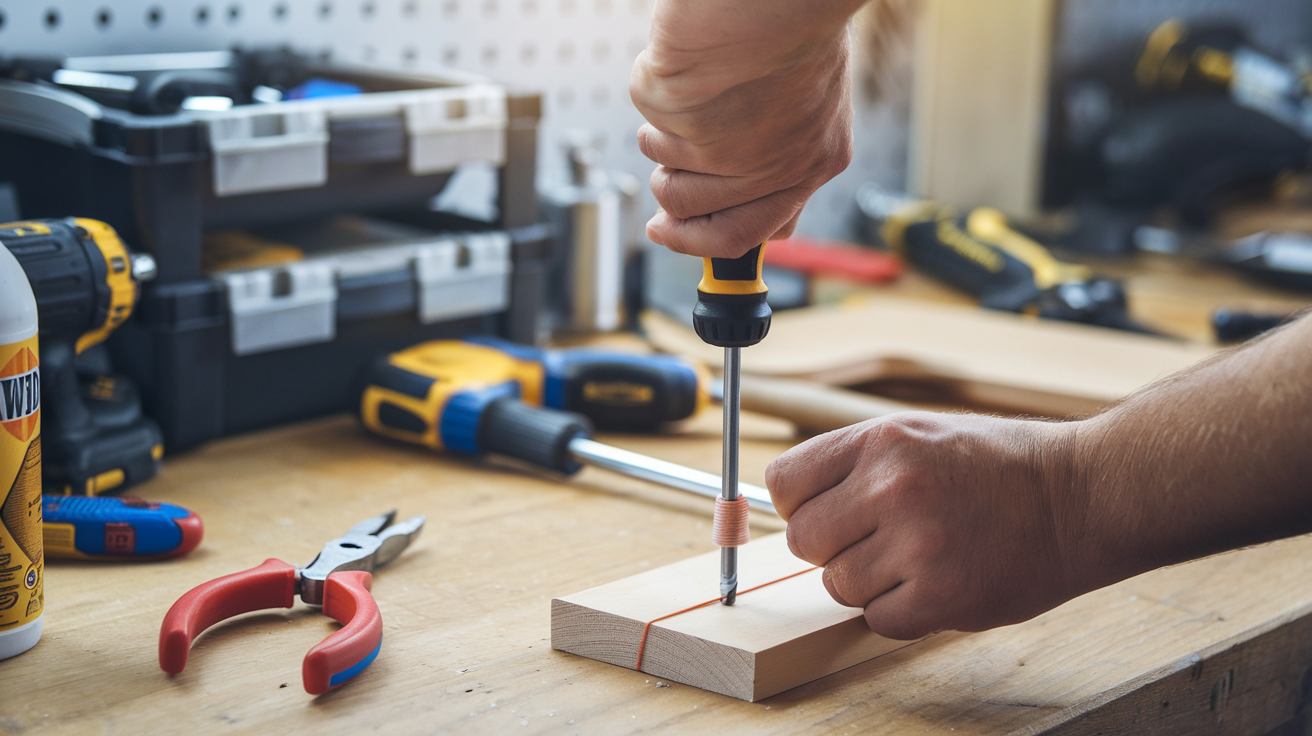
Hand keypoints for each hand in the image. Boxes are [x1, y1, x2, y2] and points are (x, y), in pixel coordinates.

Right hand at [629, 0, 862, 257]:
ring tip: (694, 92)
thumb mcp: (811, 103)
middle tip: (659, 210)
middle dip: (670, 208)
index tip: (674, 234)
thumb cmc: (795, 26)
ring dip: (664, 137)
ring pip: (664, 169)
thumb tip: (756, 224)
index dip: (704, 242)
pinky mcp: (676, 117)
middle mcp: (769, 166)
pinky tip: (687, 67)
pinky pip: (650, 119)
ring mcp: (719, 148)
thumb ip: (783, 159)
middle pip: (694, 214)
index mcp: (812, 163)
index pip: (749, 234)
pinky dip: (658, 93)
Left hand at [766, 412, 1100, 639]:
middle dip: (830, 547)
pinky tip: (936, 583)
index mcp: (881, 440)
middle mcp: (892, 487)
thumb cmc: (1000, 466)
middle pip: (802, 540)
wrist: (1082, 496)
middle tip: (875, 540)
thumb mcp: (919, 434)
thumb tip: (790, 505)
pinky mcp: (940, 596)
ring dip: (869, 582)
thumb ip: (854, 465)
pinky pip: (877, 619)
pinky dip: (901, 612)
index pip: (784, 481)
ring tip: (918, 558)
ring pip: (838, 584)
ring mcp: (916, 543)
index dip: (799, 505)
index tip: (824, 512)